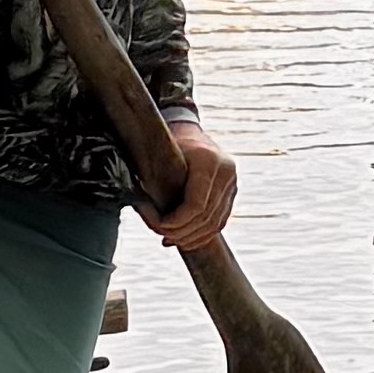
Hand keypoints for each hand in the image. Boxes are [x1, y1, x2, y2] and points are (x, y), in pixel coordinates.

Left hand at [145, 117, 239, 251]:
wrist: (190, 133)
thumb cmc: (170, 143)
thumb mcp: (160, 155)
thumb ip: (155, 179)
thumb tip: (141, 206)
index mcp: (209, 161)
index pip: (196, 205)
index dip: (176, 221)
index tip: (158, 224)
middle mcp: (226, 173)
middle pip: (205, 217)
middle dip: (180, 232)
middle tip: (159, 234)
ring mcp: (232, 184)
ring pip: (214, 224)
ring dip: (190, 238)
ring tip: (169, 239)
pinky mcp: (232, 194)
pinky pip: (219, 222)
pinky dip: (201, 235)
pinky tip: (184, 239)